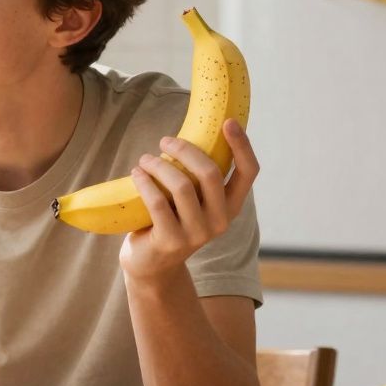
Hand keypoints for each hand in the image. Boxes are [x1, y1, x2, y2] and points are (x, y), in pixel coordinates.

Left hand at [119, 119, 259, 282]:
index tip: (227, 121)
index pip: (248, 172)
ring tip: (145, 159)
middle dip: (185, 150)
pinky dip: (144, 182)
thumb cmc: (171, 219)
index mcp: (231, 206)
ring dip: (159, 165)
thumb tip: (187, 135)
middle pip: (210, 173)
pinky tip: (136, 173)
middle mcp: (221, 221)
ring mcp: (197, 234)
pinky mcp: (171, 241)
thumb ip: (198, 176)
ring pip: (182, 186)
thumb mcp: (193, 199)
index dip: (242, 145)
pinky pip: (158, 202)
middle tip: (164, 141)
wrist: (152, 263)